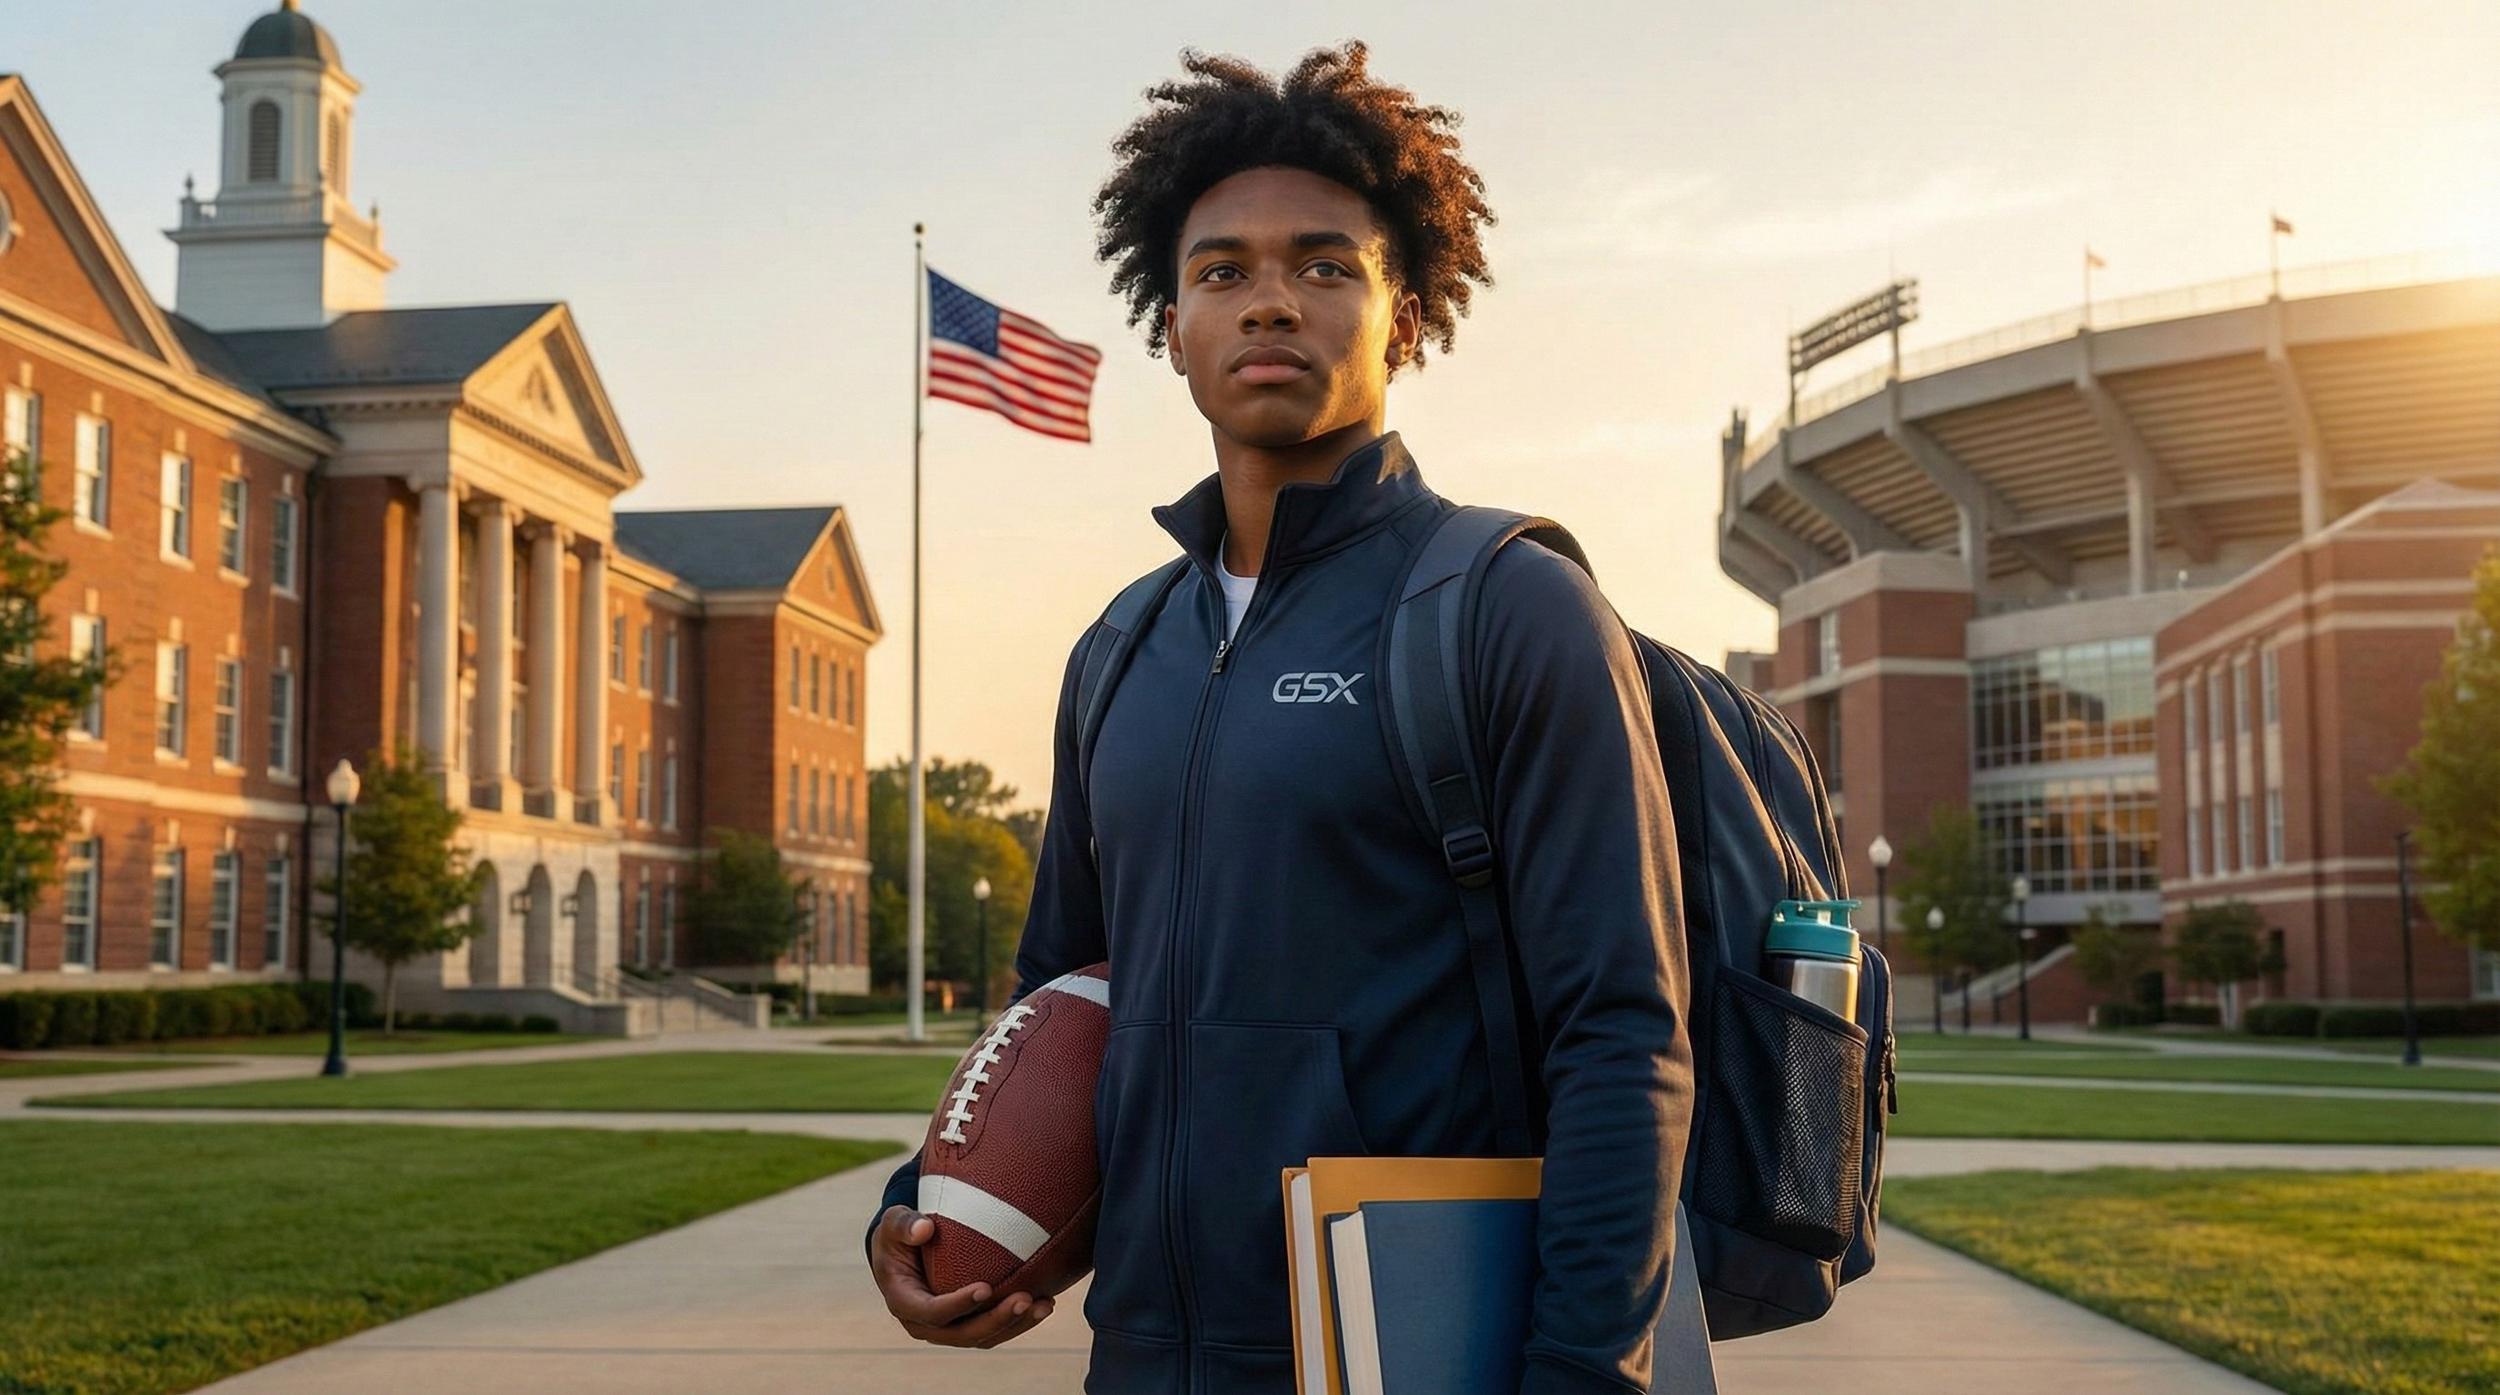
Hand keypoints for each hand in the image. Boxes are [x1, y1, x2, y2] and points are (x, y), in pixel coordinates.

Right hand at [872, 1204, 1057, 1347]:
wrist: (903, 1252)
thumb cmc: (900, 1234)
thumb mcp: (894, 1223)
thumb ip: (904, 1224)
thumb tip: (925, 1228)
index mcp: (904, 1303)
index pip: (932, 1312)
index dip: (959, 1305)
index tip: (986, 1288)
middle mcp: (924, 1324)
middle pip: (963, 1334)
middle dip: (996, 1320)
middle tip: (1024, 1298)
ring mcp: (947, 1329)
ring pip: (984, 1337)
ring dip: (1016, 1324)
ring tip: (1045, 1304)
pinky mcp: (966, 1325)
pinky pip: (995, 1330)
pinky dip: (1020, 1320)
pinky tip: (1045, 1302)